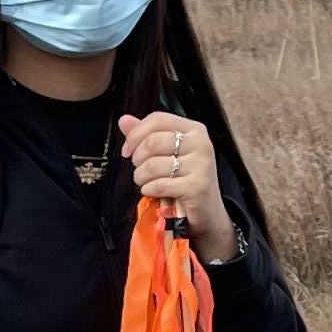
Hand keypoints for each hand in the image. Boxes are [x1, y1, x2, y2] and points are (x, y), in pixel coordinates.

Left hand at [119, 108, 237, 264]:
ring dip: (141, 177)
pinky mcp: (197, 187)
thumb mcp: (168, 154)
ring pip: (153, 165)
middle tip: (139, 169)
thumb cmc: (185, 181)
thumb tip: (123, 120)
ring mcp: (201, 165)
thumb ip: (146, 135)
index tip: (127, 150)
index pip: (158, 119)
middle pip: (152, 142)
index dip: (136, 134)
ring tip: (146, 182)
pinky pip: (159, 185)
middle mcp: (201, 143)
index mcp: (194, 130)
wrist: (207, 212)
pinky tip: (153, 192)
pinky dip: (149, 190)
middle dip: (137, 159)